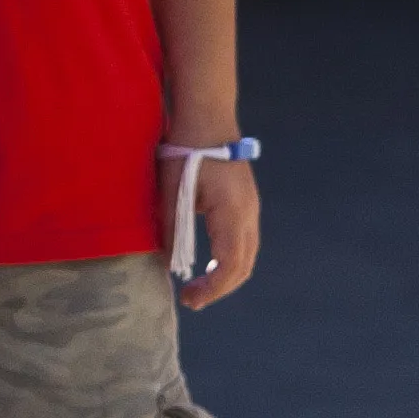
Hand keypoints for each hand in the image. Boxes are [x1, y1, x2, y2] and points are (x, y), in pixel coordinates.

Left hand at [162, 145, 260, 308]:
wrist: (207, 117)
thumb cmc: (186, 151)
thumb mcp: (171, 191)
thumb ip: (170, 230)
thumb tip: (167, 264)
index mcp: (232, 212)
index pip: (230, 265)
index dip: (212, 289)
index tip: (189, 299)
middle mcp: (248, 214)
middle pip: (243, 266)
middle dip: (219, 289)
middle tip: (190, 300)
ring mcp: (251, 208)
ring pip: (246, 255)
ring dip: (225, 276)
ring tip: (198, 287)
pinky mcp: (246, 203)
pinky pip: (243, 242)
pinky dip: (229, 260)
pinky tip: (208, 263)